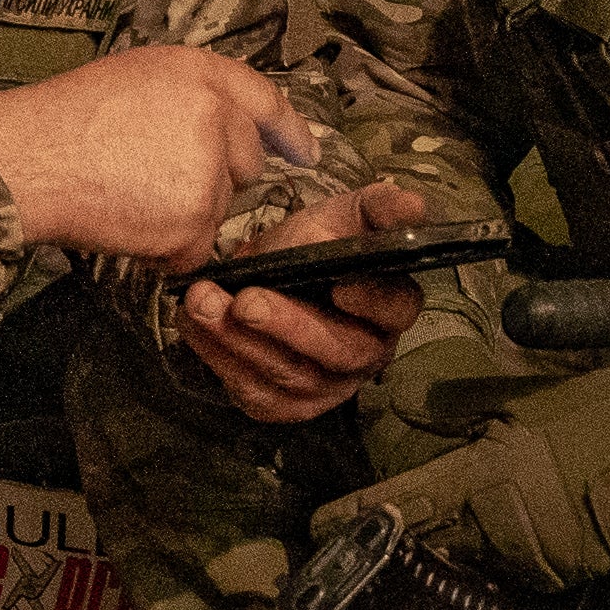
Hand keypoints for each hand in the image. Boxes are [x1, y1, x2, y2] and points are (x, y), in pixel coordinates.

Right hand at [0, 43, 317, 264]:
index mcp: (197, 72)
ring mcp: (207, 168)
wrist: (25, 161)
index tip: (306, 150)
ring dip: (184, 216)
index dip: (288, 129)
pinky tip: (128, 223)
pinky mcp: (194, 219)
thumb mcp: (132, 78)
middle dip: (215, 178)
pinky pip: (197, 248)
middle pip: (247, 163)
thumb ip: (189, 96)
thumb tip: (229, 127)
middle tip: (152, 176)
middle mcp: (214, 114)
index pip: (263, 99)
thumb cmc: (60, 122)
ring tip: (127, 193)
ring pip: (220, 209)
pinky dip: (167, 250)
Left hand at [173, 176, 438, 426]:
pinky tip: (195, 327)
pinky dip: (220, 359)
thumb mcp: (342, 216)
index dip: (370, 300)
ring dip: (241, 341)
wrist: (265, 274)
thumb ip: (377, 207)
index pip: (394, 309)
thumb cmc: (311, 246)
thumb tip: (413, 206)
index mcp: (390, 307)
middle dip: (287, 325)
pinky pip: (255, 392)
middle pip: (335, 350)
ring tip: (202, 304)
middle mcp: (365, 354)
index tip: (338, 283)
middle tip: (246, 300)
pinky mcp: (284, 403)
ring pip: (289, 375)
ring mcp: (326, 386)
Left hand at [309, 340, 609, 592]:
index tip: (317, 531)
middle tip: (395, 514)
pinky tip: (529, 516)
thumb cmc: (605, 402)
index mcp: (486, 476)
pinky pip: (520, 565)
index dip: (353, 520)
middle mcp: (504, 527)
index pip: (400, 509)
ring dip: (467, 536)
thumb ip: (452, 406)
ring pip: (476, 555)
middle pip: (433, 542)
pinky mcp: (571, 572)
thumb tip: (391, 406)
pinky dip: (511, 546)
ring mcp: (539, 556)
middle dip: (413, 529)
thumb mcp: (520, 393)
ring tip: (487, 504)